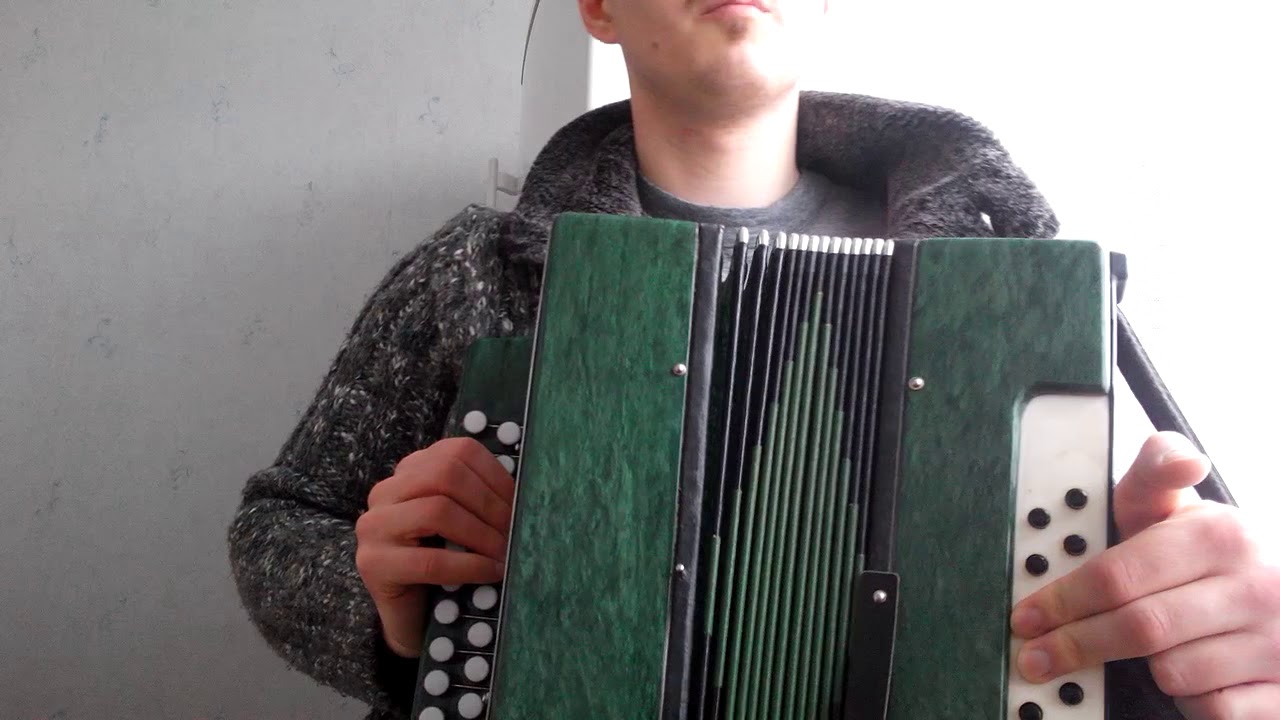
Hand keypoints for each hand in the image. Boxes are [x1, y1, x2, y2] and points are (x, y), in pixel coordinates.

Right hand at [355, 437, 513, 657]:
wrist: (414, 617)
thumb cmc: (446, 564)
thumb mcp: (465, 523)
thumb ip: (482, 500)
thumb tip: (526, 494)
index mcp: (411, 471)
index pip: (458, 452)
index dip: (496, 476)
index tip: (521, 502)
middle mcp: (386, 491)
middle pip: (446, 475)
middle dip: (489, 504)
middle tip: (514, 531)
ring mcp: (374, 526)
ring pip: (437, 511)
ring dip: (481, 534)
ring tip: (504, 553)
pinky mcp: (373, 563)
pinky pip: (430, 560)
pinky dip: (469, 566)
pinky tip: (490, 573)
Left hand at [1011, 431, 1279, 718]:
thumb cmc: (1214, 556)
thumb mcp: (1181, 509)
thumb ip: (1156, 476)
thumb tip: (1182, 458)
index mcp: (1222, 536)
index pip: (1120, 574)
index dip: (1064, 600)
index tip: (1028, 616)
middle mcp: (1256, 588)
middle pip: (1139, 628)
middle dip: (1077, 644)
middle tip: (1037, 655)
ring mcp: (1275, 644)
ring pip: (1172, 674)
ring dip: (1147, 669)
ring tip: (1150, 649)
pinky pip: (1209, 710)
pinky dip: (1191, 701)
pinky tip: (1194, 676)